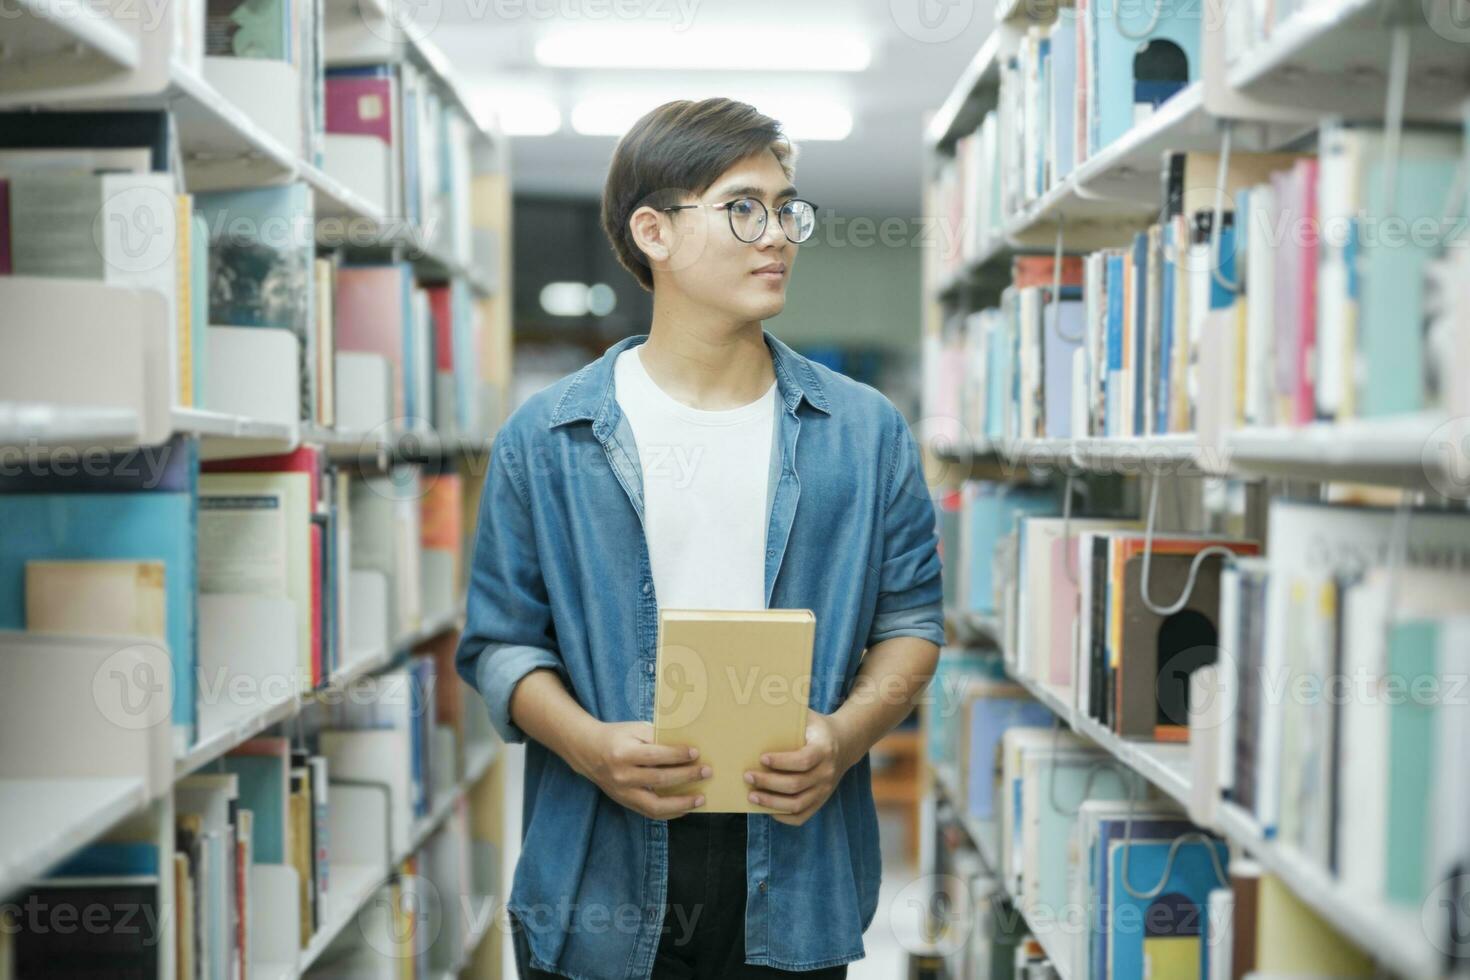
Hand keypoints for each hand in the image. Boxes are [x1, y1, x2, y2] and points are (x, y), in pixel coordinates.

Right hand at [570, 720, 710, 819]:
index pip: (655, 756)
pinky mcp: (625, 802)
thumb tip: (684, 747)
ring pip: (656, 805)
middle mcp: (622, 776)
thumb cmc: (616, 736)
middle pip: (660, 780)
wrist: (588, 751)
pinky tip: (685, 808)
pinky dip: (670, 812)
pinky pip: (650, 813)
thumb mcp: (634, 729)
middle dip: (687, 777)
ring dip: (681, 803)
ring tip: (700, 799)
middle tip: (707, 772)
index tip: (696, 753)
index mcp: (624, 753)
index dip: (677, 755)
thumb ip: (656, 737)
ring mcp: (623, 793)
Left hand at [745, 711, 853, 826]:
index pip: (803, 760)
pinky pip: (801, 816)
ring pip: (797, 804)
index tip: (762, 758)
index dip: (781, 762)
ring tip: (751, 796)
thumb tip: (755, 708)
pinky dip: (783, 816)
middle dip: (768, 782)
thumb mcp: (807, 716)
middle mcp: (827, 772)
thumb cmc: (816, 727)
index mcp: (824, 749)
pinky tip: (767, 809)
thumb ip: (787, 714)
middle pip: (796, 784)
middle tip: (747, 776)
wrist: (845, 743)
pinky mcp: (821, 801)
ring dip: (771, 803)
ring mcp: (825, 790)